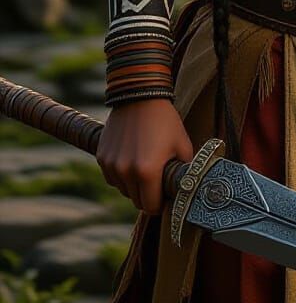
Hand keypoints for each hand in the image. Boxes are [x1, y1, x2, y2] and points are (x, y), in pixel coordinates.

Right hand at [97, 98, 193, 214]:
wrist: (140, 95)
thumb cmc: (165, 121)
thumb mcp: (183, 146)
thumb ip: (183, 172)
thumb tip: (185, 191)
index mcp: (147, 171)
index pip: (151, 207)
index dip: (160, 204)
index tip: (165, 196)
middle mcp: (125, 171)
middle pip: (136, 201)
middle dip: (147, 195)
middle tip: (157, 181)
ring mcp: (111, 164)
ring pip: (123, 190)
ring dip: (133, 185)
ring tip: (145, 166)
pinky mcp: (101, 156)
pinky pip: (112, 177)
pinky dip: (121, 175)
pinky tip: (132, 159)